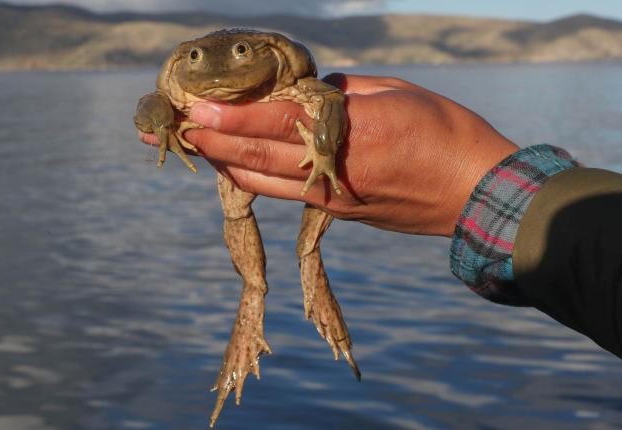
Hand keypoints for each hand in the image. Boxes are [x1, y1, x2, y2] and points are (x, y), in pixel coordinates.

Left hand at [138, 74, 517, 236]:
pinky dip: (254, 178)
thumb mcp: (396, 93)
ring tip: (195, 146)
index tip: (193, 108)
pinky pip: (283, 193)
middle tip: (175, 128)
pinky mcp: (336, 212)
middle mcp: (332, 170)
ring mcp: (331, 198)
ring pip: (263, 181)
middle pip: (257, 157)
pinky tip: (236, 167)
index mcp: (351, 132)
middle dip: (212, 140)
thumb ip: (342, 92)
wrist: (477, 197)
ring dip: (225, 163)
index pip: (276, 122)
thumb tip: (304, 93)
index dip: (230, 115)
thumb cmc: (447, 133)